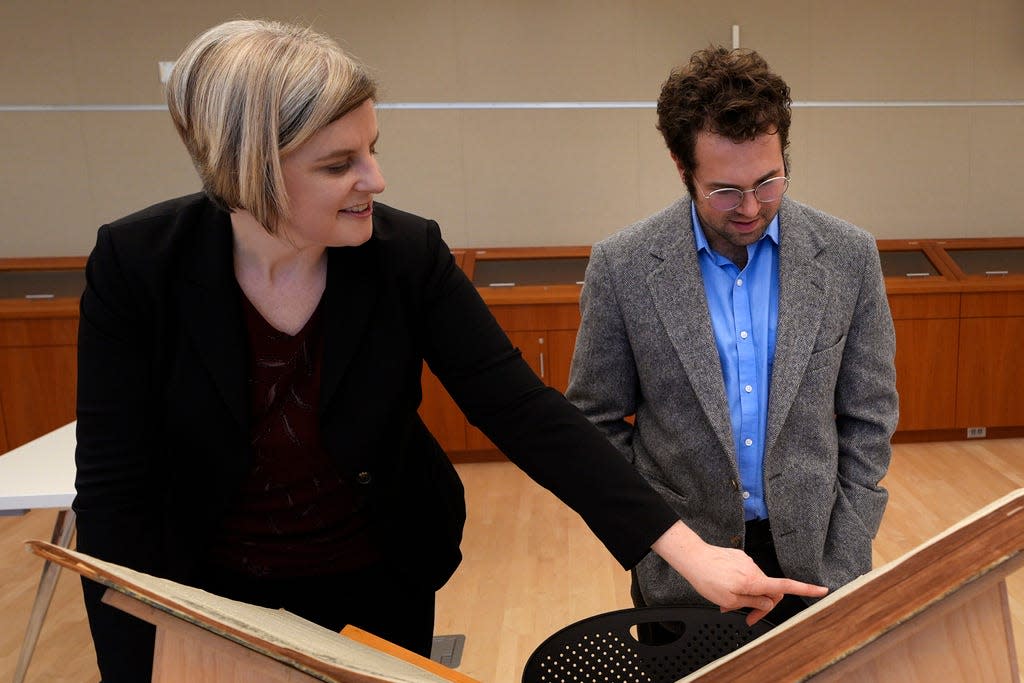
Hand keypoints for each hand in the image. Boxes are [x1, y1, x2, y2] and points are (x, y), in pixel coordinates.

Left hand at [651, 521, 828, 625]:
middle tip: (746, 617)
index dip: (806, 589)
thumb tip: (767, 603)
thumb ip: (753, 602)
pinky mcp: (738, 558)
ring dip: (745, 596)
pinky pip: (744, 575)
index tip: (823, 590)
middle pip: (769, 591)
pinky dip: (738, 586)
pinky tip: (722, 590)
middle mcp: (754, 569)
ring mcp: (746, 562)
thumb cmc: (708, 578)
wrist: (692, 557)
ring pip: (754, 584)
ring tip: (725, 602)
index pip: (786, 586)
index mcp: (755, 581)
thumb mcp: (730, 600)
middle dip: (761, 606)